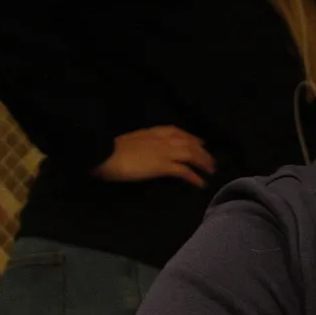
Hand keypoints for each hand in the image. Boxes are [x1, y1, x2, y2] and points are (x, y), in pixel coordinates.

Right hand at [91, 126, 215, 187]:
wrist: (104, 153)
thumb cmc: (109, 150)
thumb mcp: (128, 143)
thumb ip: (140, 144)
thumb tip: (144, 151)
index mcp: (151, 132)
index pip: (176, 131)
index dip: (190, 137)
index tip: (200, 142)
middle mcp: (161, 139)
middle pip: (188, 143)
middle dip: (202, 151)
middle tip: (211, 160)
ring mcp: (163, 152)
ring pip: (190, 154)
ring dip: (203, 162)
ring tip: (211, 171)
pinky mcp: (162, 165)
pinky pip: (183, 171)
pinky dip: (194, 177)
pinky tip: (201, 183)